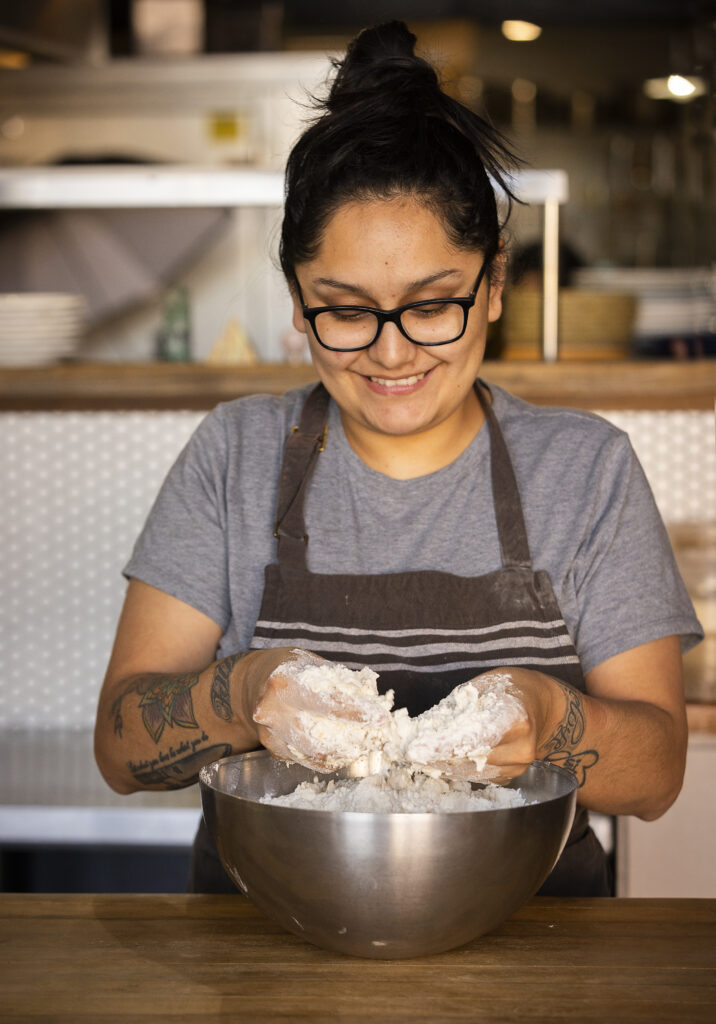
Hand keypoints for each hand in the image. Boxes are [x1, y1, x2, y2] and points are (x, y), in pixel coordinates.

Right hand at [251, 651, 393, 772]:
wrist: (251, 685)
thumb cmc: (288, 669)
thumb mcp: (311, 663)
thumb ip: (339, 680)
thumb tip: (372, 697)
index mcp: (285, 682)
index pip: (328, 702)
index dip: (358, 712)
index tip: (381, 718)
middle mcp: (274, 711)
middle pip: (322, 737)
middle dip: (356, 740)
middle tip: (379, 738)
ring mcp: (272, 734)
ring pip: (315, 755)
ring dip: (346, 753)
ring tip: (366, 745)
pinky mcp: (273, 749)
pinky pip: (308, 761)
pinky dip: (330, 758)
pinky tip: (345, 750)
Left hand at [399, 670, 548, 782]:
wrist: (536, 705)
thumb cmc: (504, 689)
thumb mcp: (479, 686)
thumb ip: (455, 708)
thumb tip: (420, 729)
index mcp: (516, 716)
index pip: (476, 736)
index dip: (444, 745)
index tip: (416, 748)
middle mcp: (521, 747)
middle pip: (470, 758)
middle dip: (435, 754)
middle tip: (407, 749)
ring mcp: (518, 766)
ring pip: (469, 771)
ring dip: (441, 763)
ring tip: (419, 752)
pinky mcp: (510, 777)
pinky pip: (476, 776)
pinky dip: (455, 767)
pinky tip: (440, 757)